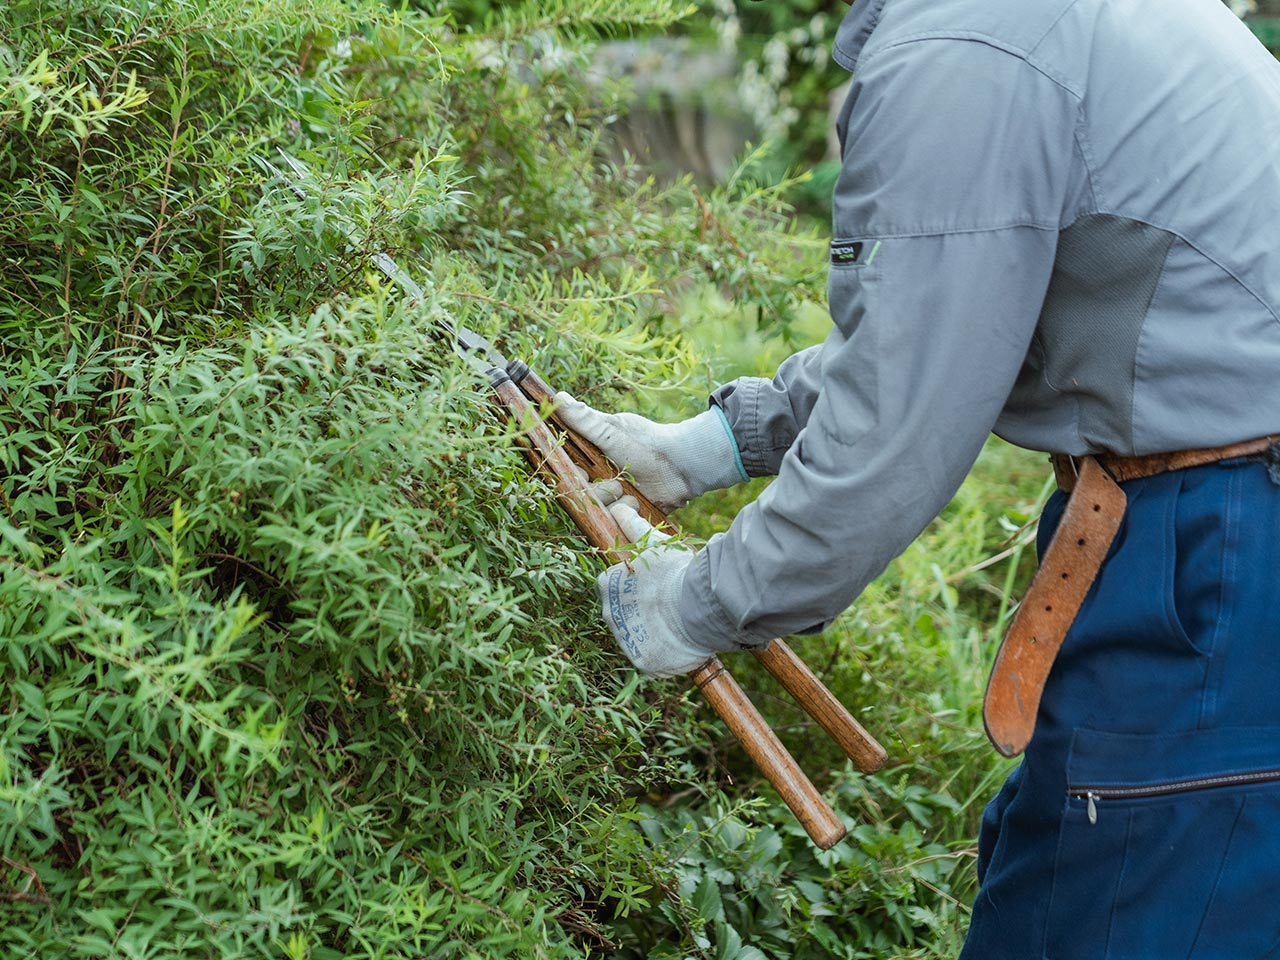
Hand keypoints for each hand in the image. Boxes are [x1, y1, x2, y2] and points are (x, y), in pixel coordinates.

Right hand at [555, 392, 746, 512]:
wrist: (684, 464)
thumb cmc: (647, 443)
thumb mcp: (613, 430)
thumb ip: (585, 419)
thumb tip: (559, 397)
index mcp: (593, 456)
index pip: (568, 469)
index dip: (570, 474)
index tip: (580, 472)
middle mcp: (602, 477)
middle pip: (581, 494)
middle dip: (596, 492)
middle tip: (614, 485)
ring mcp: (617, 496)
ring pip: (599, 510)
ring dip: (613, 503)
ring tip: (629, 494)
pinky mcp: (631, 513)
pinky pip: (618, 524)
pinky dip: (626, 515)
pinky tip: (638, 504)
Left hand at [595, 500, 718, 676]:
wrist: (695, 606)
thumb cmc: (674, 571)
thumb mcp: (654, 544)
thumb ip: (633, 527)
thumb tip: (617, 508)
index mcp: (606, 586)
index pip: (614, 587)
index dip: (636, 587)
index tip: (656, 586)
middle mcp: (608, 615)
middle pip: (623, 614)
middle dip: (642, 611)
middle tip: (669, 604)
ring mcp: (625, 641)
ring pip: (638, 637)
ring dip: (653, 632)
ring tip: (678, 623)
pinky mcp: (643, 662)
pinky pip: (652, 658)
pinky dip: (664, 653)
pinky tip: (680, 642)